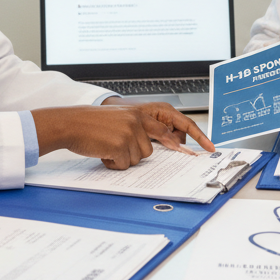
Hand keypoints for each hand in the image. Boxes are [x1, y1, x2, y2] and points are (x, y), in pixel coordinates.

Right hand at [31, 102, 215, 169]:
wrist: (70, 123)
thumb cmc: (89, 125)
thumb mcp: (118, 120)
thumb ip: (136, 128)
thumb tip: (149, 147)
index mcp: (139, 114)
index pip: (169, 128)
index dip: (189, 139)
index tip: (209, 147)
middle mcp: (138, 121)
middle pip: (149, 150)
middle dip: (131, 153)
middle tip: (113, 145)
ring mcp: (130, 133)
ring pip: (137, 159)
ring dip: (120, 158)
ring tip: (105, 146)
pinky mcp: (121, 145)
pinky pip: (123, 165)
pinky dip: (111, 163)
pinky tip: (101, 151)